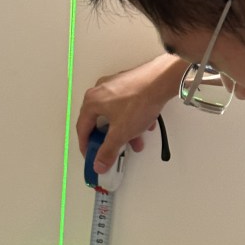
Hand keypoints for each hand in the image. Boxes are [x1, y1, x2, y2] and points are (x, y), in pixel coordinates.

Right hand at [76, 54, 186, 172]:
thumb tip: (100, 162)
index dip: (86, 146)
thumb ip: (108, 151)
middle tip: (111, 149)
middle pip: (99, 122)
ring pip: (115, 115)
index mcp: (92, 101)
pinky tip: (143, 125)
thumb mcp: (121, 133)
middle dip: (109, 139)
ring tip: (134, 141)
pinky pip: (125, 107)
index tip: (90, 155)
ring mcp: (114, 86)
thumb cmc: (140, 99)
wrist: (161, 81)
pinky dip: (132, 119)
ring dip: (124, 131)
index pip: (82, 128)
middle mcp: (100, 91)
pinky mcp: (128, 85)